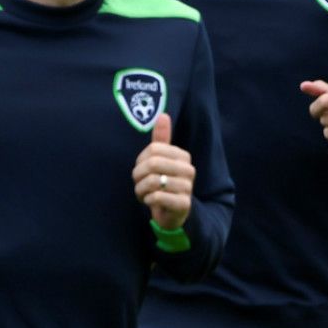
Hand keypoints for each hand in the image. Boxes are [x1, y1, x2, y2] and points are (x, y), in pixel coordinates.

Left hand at [132, 114, 194, 229]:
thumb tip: (163, 115)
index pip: (154, 149)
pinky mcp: (184, 204)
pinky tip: (150, 201)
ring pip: (153, 181)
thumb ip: (161, 140)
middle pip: (152, 163)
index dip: (140, 160)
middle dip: (138, 176)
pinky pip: (158, 197)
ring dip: (141, 190)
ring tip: (143, 194)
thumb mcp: (161, 160)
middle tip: (138, 183)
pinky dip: (148, 199)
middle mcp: (189, 170)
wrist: (174, 212)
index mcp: (183, 157)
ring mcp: (188, 187)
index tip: (141, 169)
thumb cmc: (164, 183)